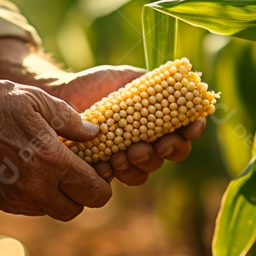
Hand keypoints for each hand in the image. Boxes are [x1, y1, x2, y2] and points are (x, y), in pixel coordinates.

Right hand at [0, 79, 112, 220]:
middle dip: (84, 194)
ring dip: (61, 197)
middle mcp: (36, 186)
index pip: (94, 191)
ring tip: (56, 171)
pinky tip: (34, 173)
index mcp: (51, 160)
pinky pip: (33, 208)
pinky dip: (40, 197)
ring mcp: (17, 198)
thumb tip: (95, 134)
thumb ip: (70, 119)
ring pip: (55, 211)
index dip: (102, 183)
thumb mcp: (37, 100)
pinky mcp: (3, 202)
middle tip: (79, 172)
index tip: (98, 168)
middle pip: (77, 208)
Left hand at [46, 65, 206, 185]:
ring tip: (126, 153)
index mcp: (158, 118)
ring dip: (143, 163)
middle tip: (157, 144)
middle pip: (173, 152)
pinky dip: (116, 172)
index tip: (192, 126)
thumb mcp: (125, 77)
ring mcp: (128, 155)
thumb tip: (175, 82)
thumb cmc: (96, 85)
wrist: (61, 95)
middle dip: (170, 149)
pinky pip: (119, 178)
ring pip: (148, 170)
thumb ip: (149, 81)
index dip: (194, 129)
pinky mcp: (107, 167)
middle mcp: (148, 139)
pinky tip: (107, 163)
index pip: (186, 128)